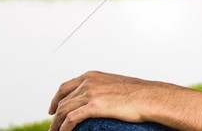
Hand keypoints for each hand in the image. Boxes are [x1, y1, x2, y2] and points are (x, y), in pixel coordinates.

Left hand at [48, 70, 201, 130]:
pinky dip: (63, 128)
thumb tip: (101, 98)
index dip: (56, 98)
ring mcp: (90, 93)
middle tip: (52, 126)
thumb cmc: (137, 94)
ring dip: (55, 124)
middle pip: (62, 99)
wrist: (149, 97)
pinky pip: (71, 119)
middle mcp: (88, 82)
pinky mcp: (94, 106)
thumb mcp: (116, 85)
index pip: (66, 86)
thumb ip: (103, 88)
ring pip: (63, 110)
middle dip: (53, 114)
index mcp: (92, 75)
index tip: (52, 108)